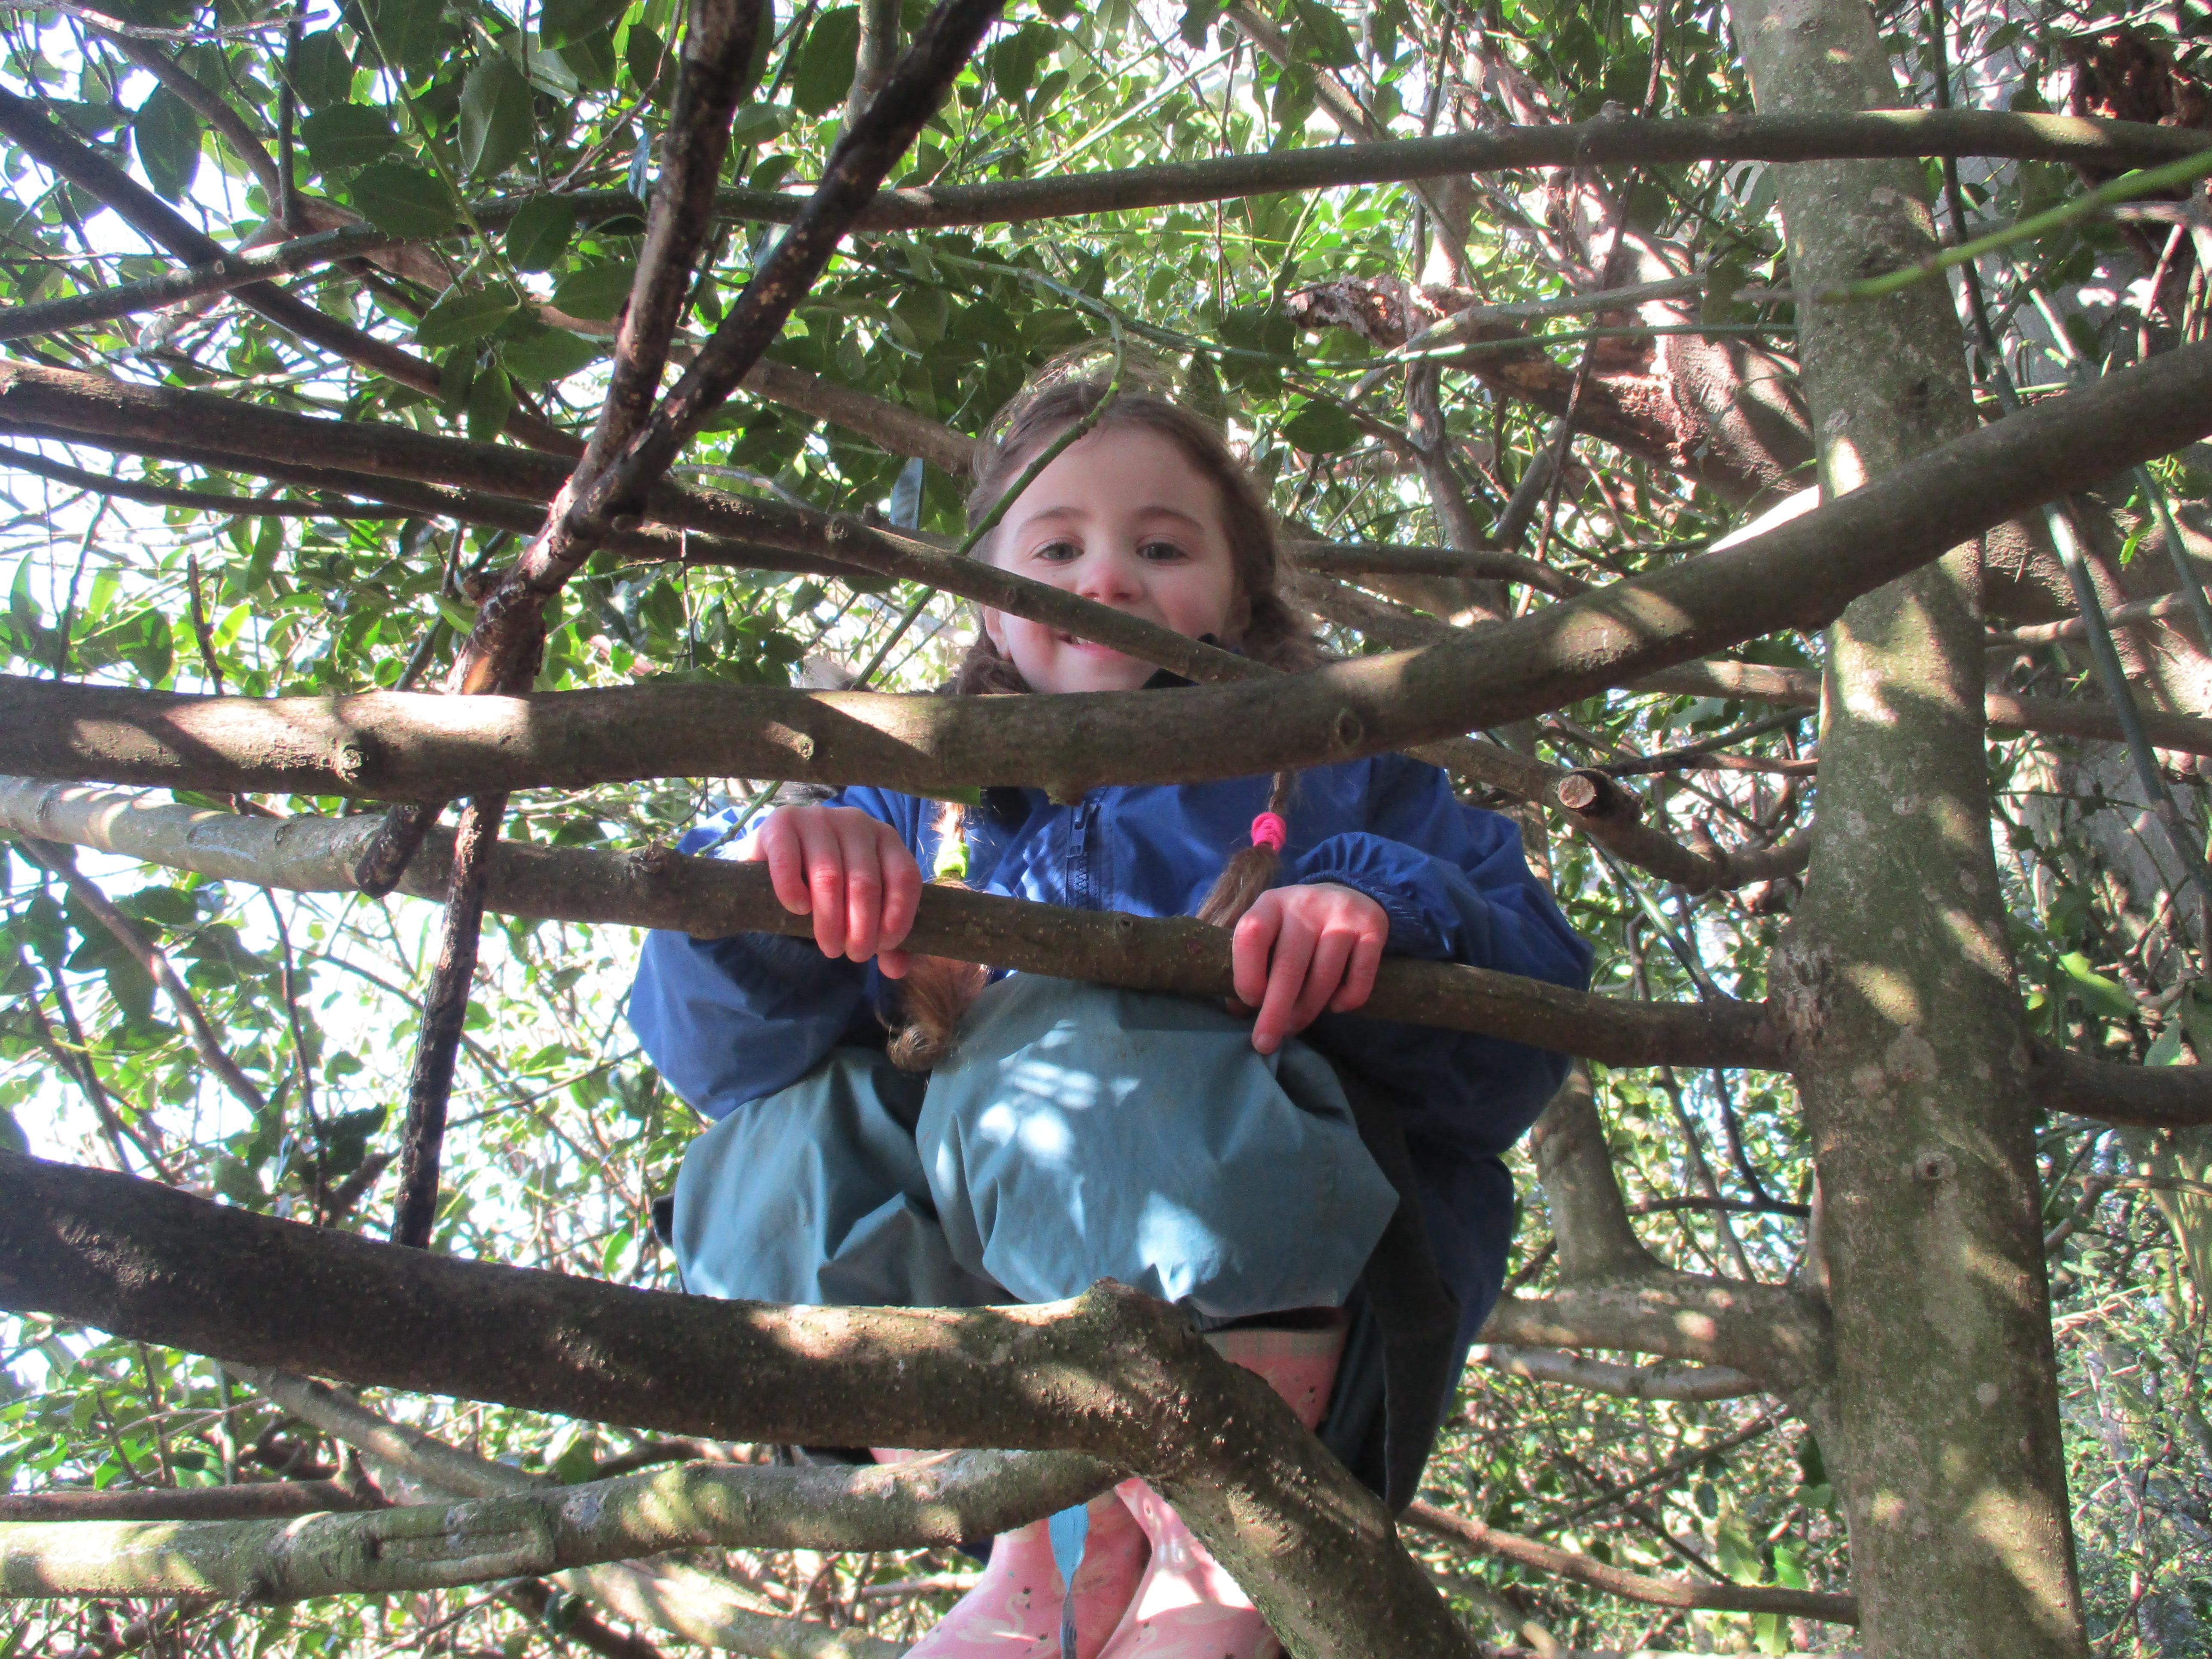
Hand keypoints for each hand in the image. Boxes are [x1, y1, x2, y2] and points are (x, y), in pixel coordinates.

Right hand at [742, 805, 921, 976]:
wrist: (775, 860)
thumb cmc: (827, 887)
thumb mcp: (859, 908)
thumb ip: (883, 937)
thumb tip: (896, 969)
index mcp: (885, 837)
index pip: (904, 876)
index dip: (898, 917)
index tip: (883, 948)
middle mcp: (855, 822)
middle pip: (866, 882)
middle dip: (862, 928)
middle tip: (854, 955)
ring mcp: (817, 818)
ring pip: (829, 876)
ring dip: (830, 920)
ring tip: (830, 947)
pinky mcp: (780, 823)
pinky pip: (788, 862)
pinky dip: (793, 892)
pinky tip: (798, 910)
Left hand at [1230, 882, 1388, 1054]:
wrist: (1350, 897)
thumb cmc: (1298, 927)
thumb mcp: (1271, 934)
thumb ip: (1252, 966)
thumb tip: (1239, 1011)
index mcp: (1271, 903)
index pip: (1251, 935)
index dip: (1246, 974)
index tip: (1250, 1002)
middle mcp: (1306, 904)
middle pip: (1288, 965)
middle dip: (1275, 1012)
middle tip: (1265, 1043)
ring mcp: (1342, 914)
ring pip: (1324, 976)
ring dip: (1308, 1010)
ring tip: (1296, 1025)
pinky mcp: (1374, 928)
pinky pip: (1360, 978)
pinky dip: (1347, 1000)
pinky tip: (1335, 1005)